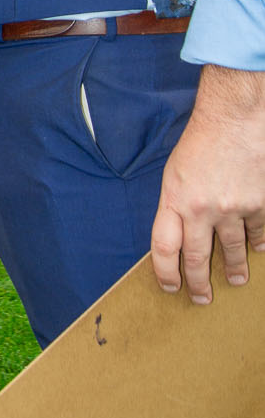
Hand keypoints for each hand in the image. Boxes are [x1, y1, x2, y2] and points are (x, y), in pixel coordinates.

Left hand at [150, 66, 264, 302]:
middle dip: (199, 284)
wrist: (234, 118)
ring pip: (232, 251)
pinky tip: (257, 250)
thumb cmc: (201, 141)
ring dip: (234, 268)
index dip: (165, 273)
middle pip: (197, 258)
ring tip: (236, 279)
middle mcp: (201, 209)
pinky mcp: (258, 205)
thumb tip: (179, 238)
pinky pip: (258, 234)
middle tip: (202, 299)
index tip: (170, 287)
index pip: (163, 247)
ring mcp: (232, 209)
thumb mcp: (175, 173)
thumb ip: (176, 205)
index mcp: (174, 198)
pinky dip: (257, 243)